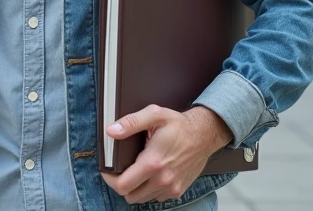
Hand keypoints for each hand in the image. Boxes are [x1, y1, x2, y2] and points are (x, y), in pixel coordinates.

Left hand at [101, 105, 232, 203]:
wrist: (205, 134)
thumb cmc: (179, 125)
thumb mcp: (154, 115)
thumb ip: (131, 122)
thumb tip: (111, 131)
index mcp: (153, 162)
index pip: (122, 185)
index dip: (109, 179)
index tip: (107, 170)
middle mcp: (163, 180)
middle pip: (130, 196)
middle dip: (121, 184)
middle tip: (120, 170)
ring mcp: (171, 188)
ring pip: (142, 198)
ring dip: (135, 188)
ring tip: (136, 171)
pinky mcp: (178, 190)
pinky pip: (156, 197)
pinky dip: (149, 190)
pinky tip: (150, 174)